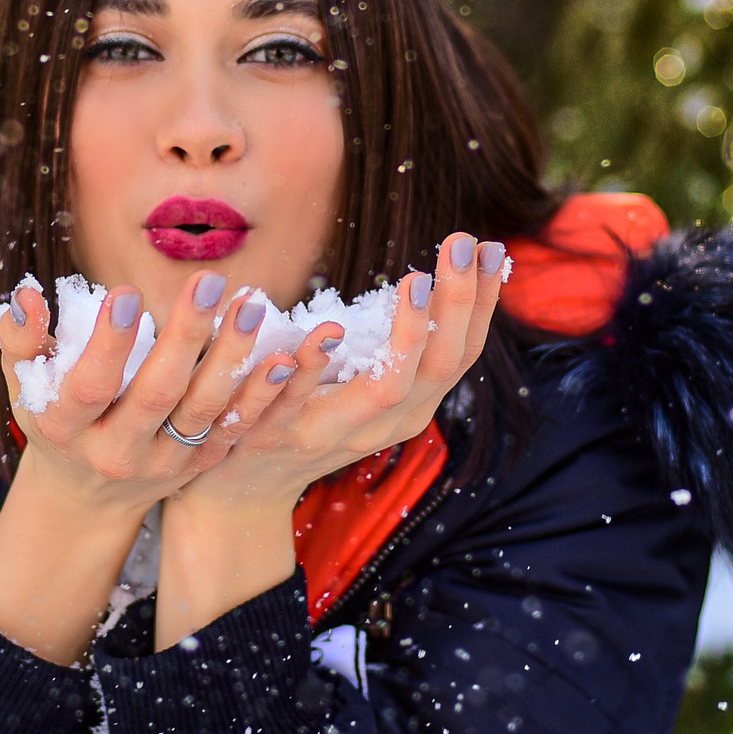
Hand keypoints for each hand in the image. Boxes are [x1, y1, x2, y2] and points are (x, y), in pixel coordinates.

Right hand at [0, 267, 292, 514]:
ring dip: (233, 359)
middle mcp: (116, 453)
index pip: (89, 388)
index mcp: (67, 429)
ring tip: (252, 306)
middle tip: (210, 281)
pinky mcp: (196, 468)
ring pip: (202, 413)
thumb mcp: (27, 387)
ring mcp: (161, 465)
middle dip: (185, 337)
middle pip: (156, 396)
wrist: (86, 496)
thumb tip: (27, 296)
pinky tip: (284, 359)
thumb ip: (22, 343)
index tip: (126, 294)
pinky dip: (259, 397)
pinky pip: (232, 431)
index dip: (107, 346)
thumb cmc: (53, 421)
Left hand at [152, 234, 507, 648]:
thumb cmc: (311, 417)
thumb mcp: (366, 385)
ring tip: (415, 281)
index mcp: (411, 406)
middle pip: (438, 366)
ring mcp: (337, 433)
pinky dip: (317, 364)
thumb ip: (394, 345)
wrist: (243, 489)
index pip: (461, 353)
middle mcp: (386, 424)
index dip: (480, 303)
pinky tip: (327, 330)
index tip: (489, 248)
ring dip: (407, 334)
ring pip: (387, 389)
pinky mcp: (283, 435)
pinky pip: (304, 400)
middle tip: (460, 244)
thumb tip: (431, 279)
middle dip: (456, 304)